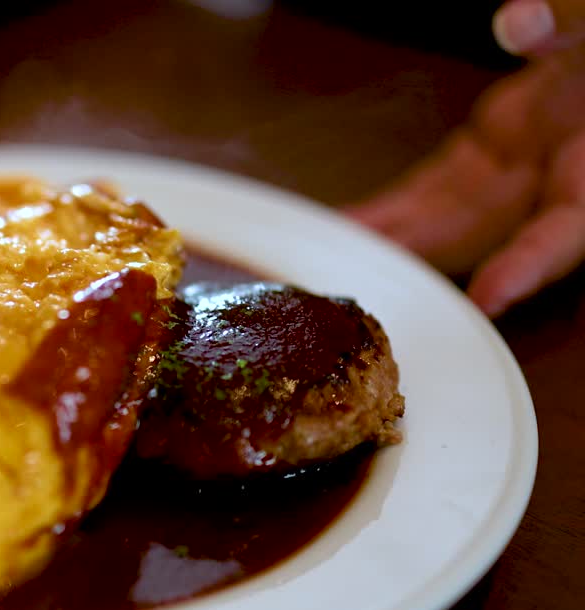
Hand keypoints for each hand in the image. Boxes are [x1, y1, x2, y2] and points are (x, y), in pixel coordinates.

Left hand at [348, 0, 584, 316]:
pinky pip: (421, 198)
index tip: (490, 298)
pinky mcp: (470, 170)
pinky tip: (337, 228)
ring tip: (332, 262)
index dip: (527, 265)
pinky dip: (380, 214)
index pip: (562, 230)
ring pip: (440, 226)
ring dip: (387, 244)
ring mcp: (503, 185)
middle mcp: (545, 190)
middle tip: (369, 285)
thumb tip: (520, 21)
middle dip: (424, 264)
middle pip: (481, 241)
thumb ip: (567, 29)